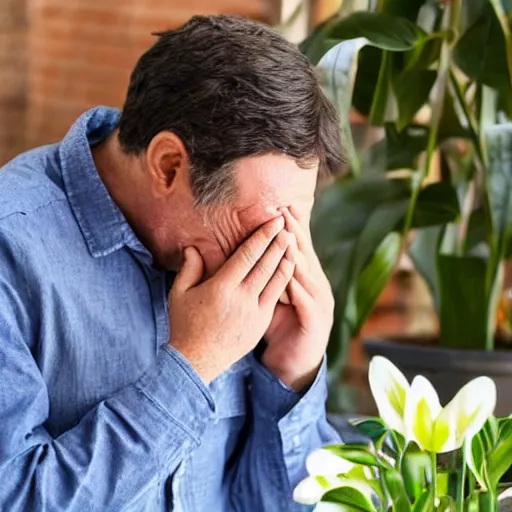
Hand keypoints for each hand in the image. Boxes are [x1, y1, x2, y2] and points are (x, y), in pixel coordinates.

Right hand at [169, 215, 295, 383]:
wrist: (196, 362)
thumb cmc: (184, 325)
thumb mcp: (179, 294)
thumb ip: (189, 269)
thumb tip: (194, 247)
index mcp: (221, 288)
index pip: (247, 255)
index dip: (263, 236)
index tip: (274, 221)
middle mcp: (242, 298)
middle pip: (266, 264)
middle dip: (278, 242)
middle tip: (288, 224)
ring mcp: (255, 312)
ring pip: (276, 280)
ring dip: (286, 259)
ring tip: (293, 242)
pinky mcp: (261, 323)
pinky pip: (276, 297)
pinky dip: (284, 280)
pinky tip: (289, 269)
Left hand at [262, 207, 333, 391]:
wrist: (293, 362)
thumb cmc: (279, 324)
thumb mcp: (270, 295)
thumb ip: (262, 273)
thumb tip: (244, 250)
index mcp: (303, 277)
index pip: (296, 246)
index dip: (289, 226)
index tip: (278, 205)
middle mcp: (314, 285)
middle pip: (304, 254)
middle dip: (295, 232)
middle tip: (284, 211)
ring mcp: (318, 302)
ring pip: (307, 274)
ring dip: (298, 255)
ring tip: (287, 237)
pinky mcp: (316, 322)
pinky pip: (306, 302)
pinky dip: (299, 290)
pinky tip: (291, 278)